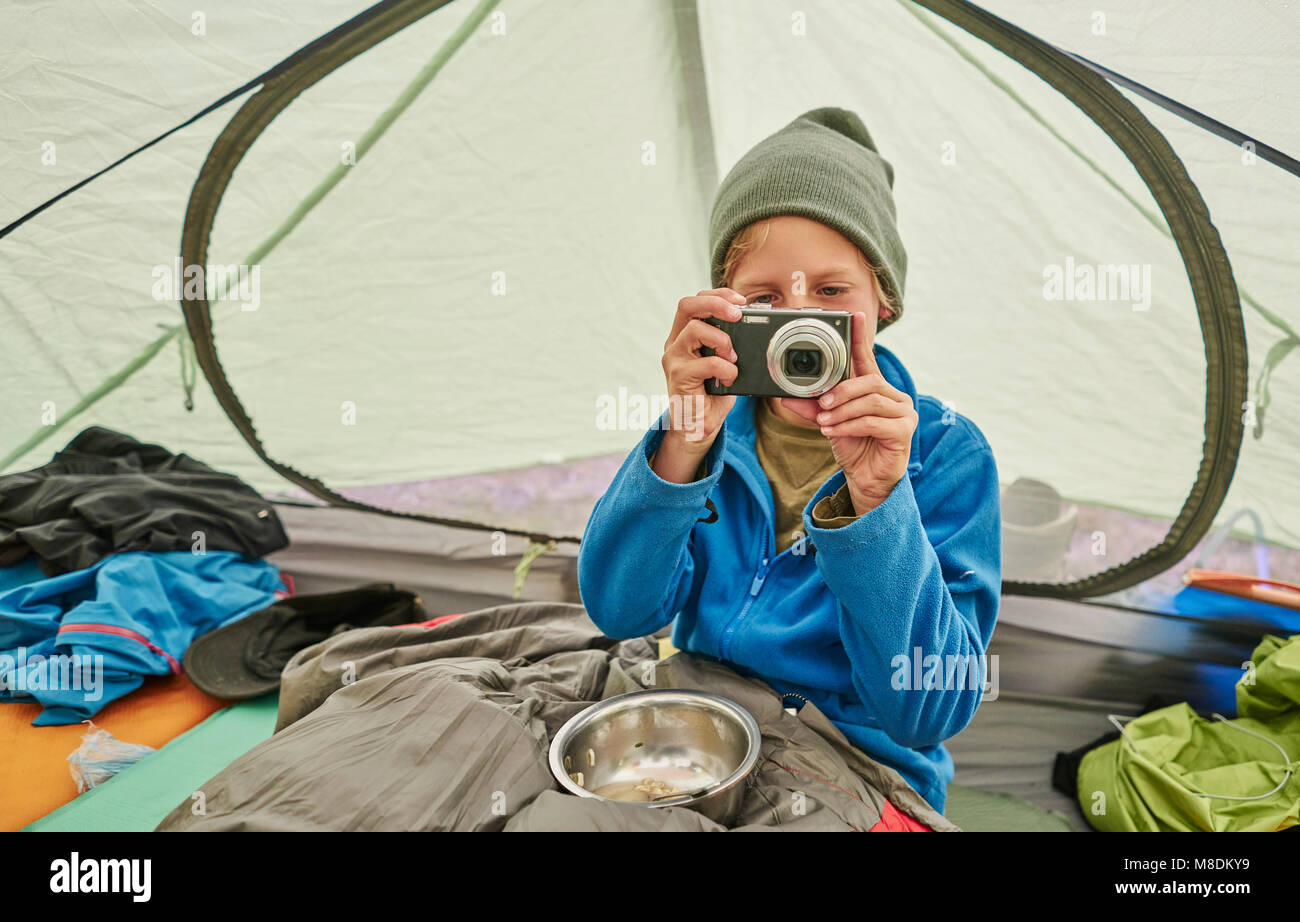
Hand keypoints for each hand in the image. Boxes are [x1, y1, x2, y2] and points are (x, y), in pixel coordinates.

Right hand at [652, 288, 743, 482]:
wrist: (698, 426)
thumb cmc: (713, 394)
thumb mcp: (725, 361)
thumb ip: (731, 341)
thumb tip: (758, 322)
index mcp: (684, 334)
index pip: (695, 301)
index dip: (718, 294)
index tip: (741, 301)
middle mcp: (675, 343)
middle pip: (687, 305)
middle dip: (717, 303)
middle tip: (738, 315)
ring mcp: (674, 358)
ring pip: (695, 330)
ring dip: (723, 340)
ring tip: (733, 357)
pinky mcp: (678, 376)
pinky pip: (706, 362)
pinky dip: (725, 369)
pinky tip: (729, 380)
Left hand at [778, 311, 916, 513]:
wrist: (866, 480)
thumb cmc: (853, 447)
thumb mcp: (828, 423)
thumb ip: (811, 408)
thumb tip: (785, 397)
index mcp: (874, 389)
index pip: (867, 358)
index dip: (861, 337)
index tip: (855, 316)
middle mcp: (893, 396)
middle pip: (868, 381)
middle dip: (841, 391)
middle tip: (822, 405)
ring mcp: (903, 412)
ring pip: (870, 401)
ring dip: (843, 411)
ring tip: (825, 422)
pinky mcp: (904, 431)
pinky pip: (874, 421)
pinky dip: (850, 426)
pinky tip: (834, 431)